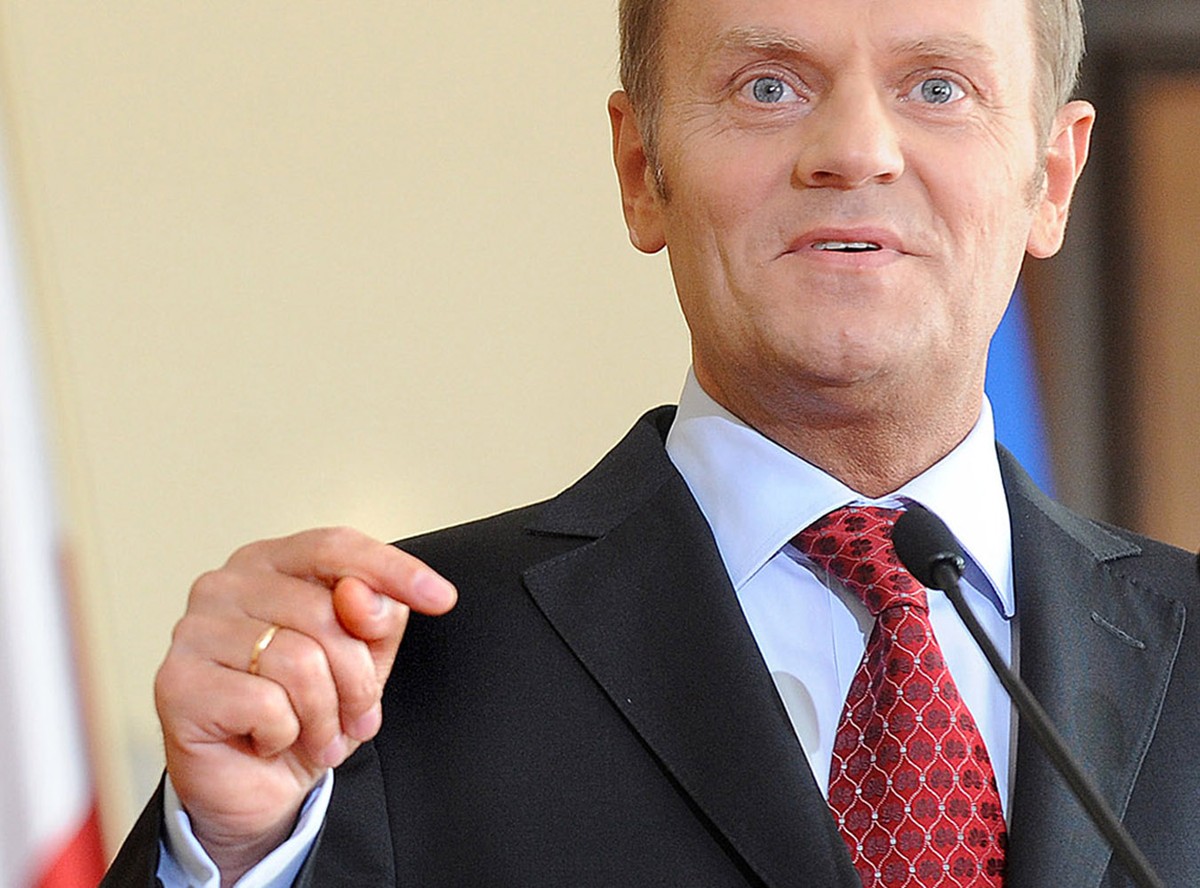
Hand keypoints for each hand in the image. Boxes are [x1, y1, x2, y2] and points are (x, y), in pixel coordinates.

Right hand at [154, 527, 456, 880]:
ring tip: (317, 733)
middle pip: (327, 613)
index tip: (441, 598)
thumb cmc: (303, 711)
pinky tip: (268, 740)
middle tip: (357, 715)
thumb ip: (373, 619)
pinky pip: (265, 703)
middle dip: (358, 678)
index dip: (392, 571)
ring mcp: (194, 630)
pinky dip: (284, 733)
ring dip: (325, 714)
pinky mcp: (176, 681)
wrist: (253, 786)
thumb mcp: (361, 659)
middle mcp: (225, 584)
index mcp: (270, 563)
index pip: (335, 547)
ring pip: (299, 661)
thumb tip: (363, 599)